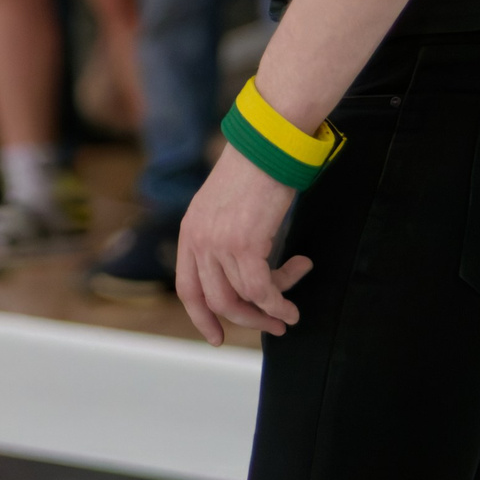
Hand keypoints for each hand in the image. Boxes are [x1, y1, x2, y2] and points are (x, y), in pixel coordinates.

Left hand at [175, 145, 311, 344]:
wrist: (269, 143)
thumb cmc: (257, 171)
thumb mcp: (226, 207)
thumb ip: (224, 236)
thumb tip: (242, 269)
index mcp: (190, 234)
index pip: (187, 289)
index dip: (201, 317)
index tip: (216, 337)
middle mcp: (198, 241)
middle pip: (215, 301)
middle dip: (246, 320)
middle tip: (273, 326)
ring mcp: (218, 243)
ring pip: (240, 298)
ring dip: (269, 312)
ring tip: (290, 314)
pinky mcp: (245, 243)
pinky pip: (261, 288)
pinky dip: (278, 302)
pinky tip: (291, 305)